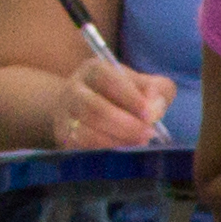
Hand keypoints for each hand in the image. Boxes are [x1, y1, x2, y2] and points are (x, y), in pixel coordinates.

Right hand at [53, 55, 172, 149]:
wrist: (82, 108)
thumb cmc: (120, 95)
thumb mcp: (140, 84)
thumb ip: (156, 89)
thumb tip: (155, 106)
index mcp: (94, 70)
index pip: (109, 81)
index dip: (131, 98)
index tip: (150, 115)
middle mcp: (74, 89)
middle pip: (96, 110)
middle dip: (126, 126)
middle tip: (148, 134)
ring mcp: (65, 115)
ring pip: (86, 132)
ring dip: (117, 141)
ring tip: (138, 143)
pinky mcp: (63, 137)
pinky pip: (82, 148)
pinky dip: (105, 151)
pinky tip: (123, 150)